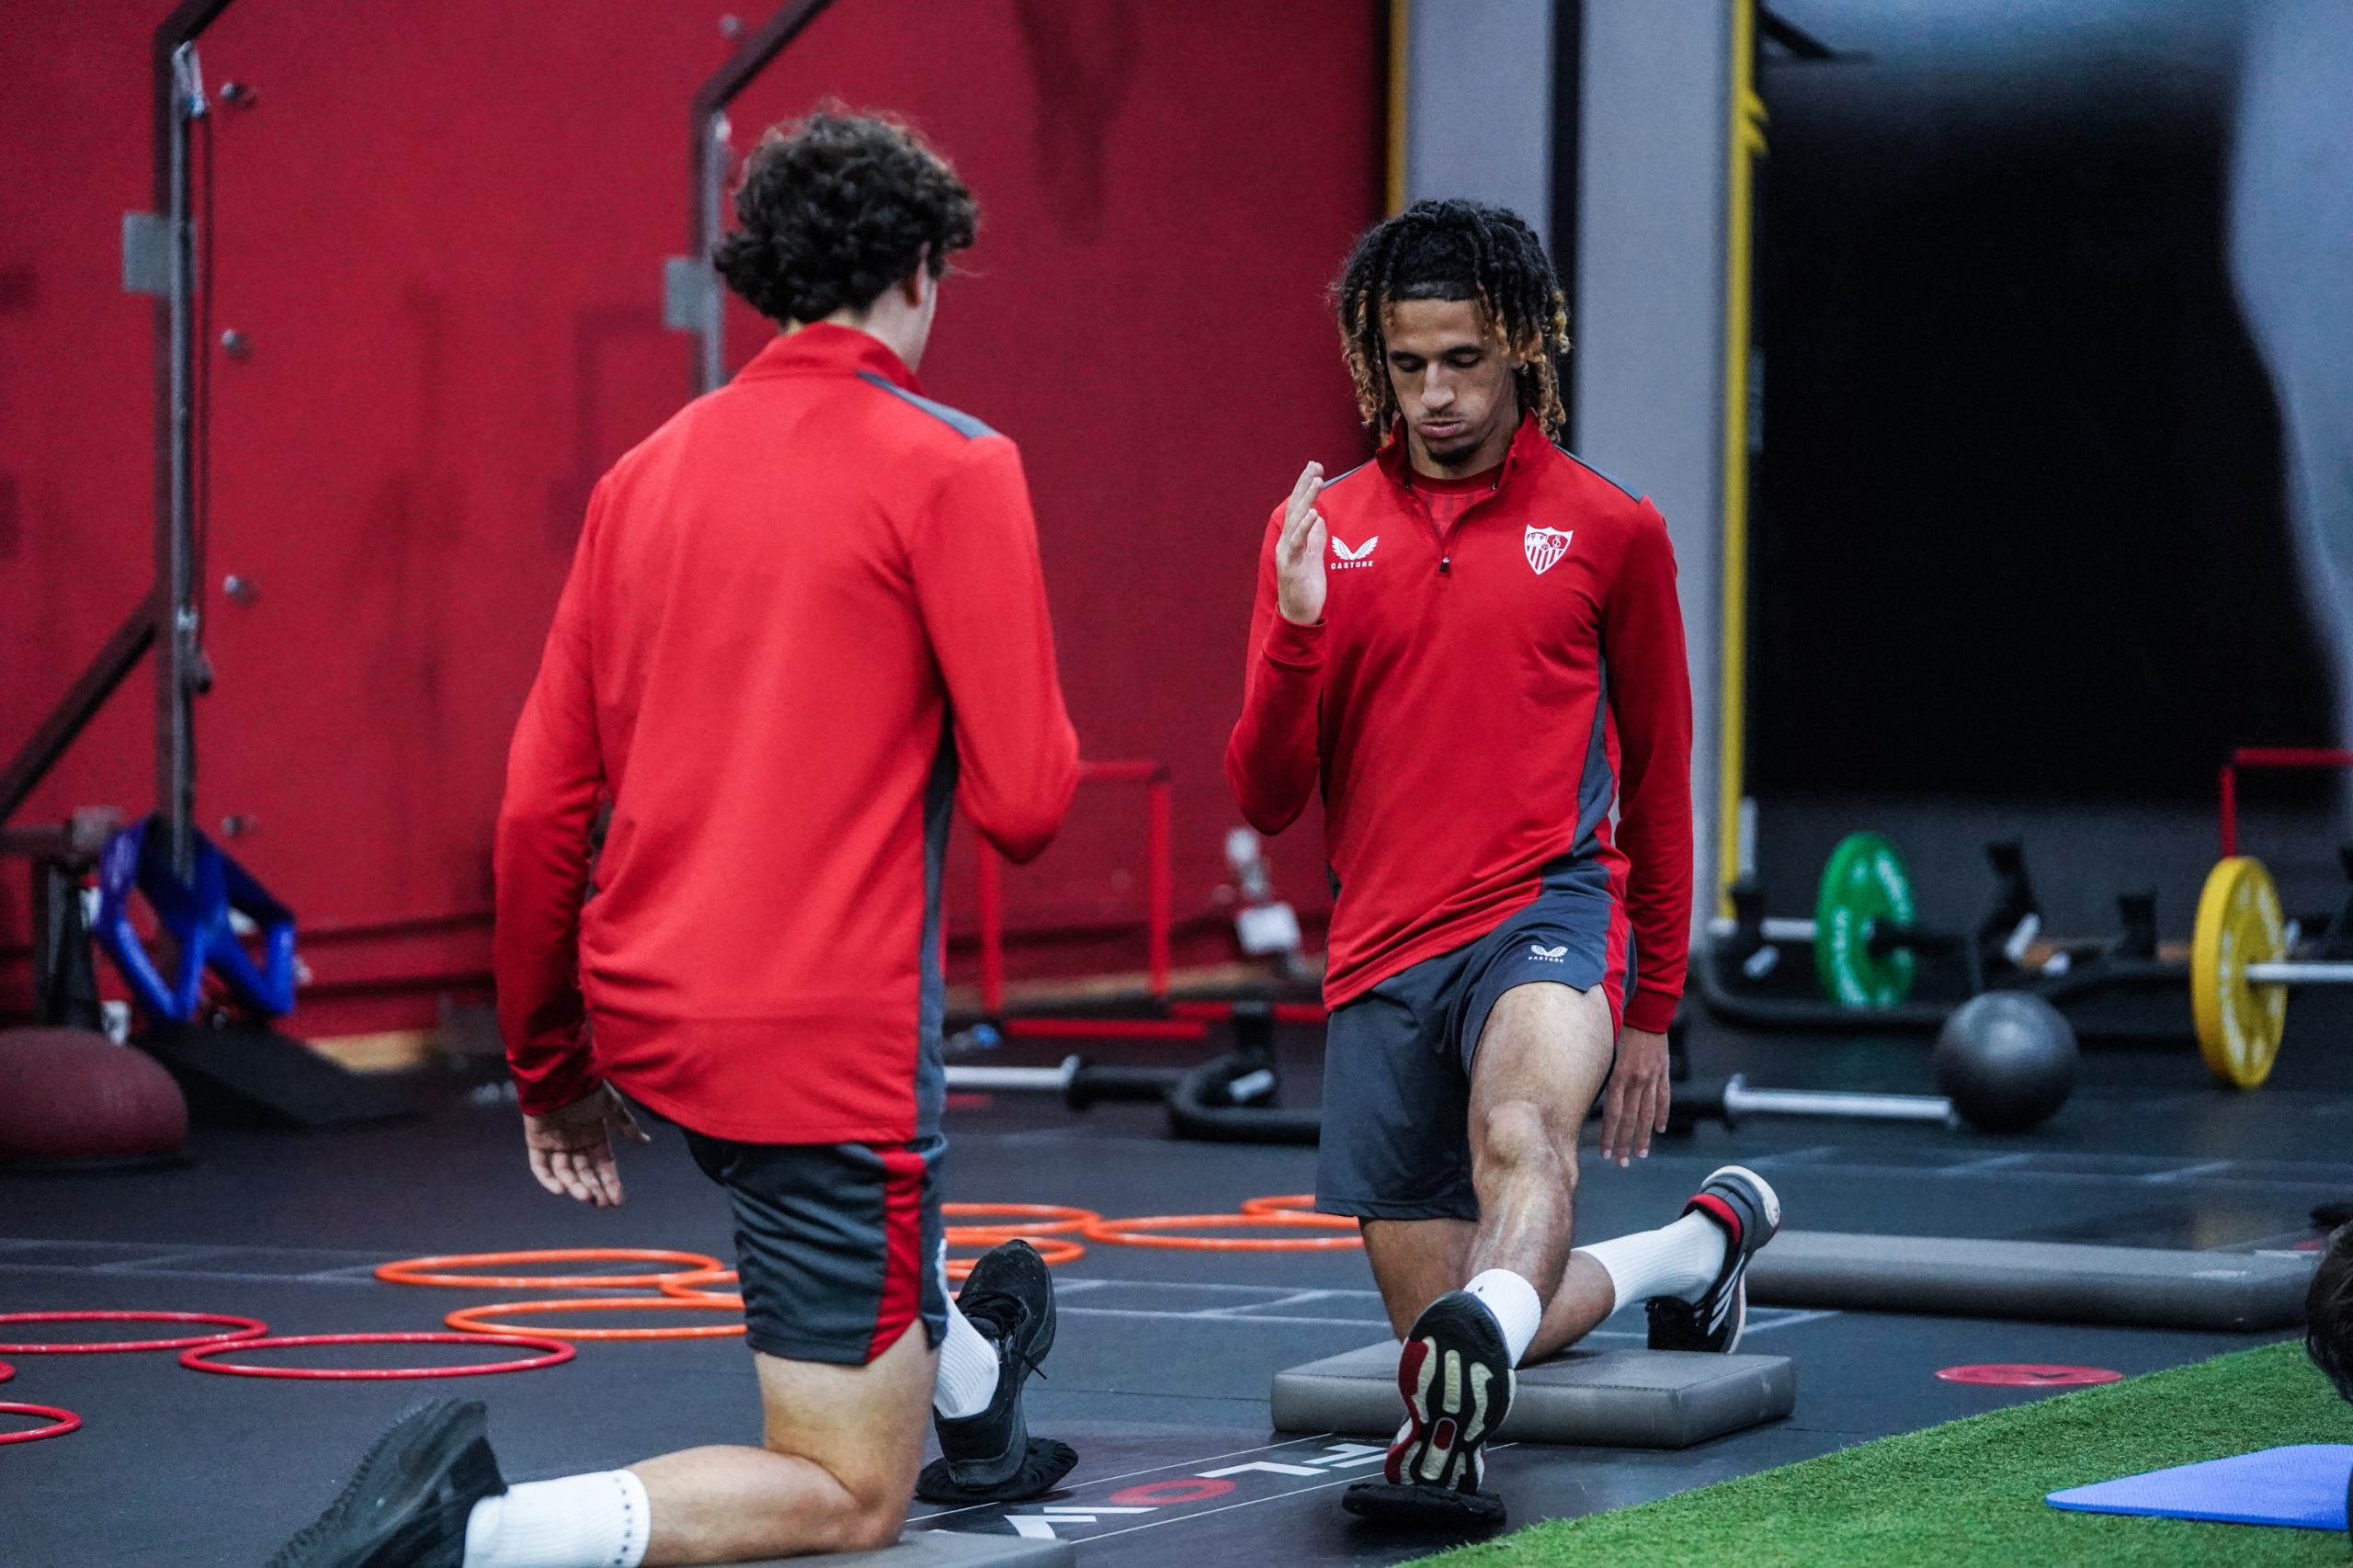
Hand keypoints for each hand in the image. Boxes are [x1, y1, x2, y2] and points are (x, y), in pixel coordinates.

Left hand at [523, 1083, 650, 1207]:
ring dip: (574, 1185)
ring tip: (584, 1196)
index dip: (610, 1182)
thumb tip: (646, 1142)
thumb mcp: (612, 1107)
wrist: (559, 1077)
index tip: (617, 1201)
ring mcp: (555, 1143)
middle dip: (593, 1188)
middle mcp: (575, 1142)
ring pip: (565, 1172)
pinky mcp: (536, 1142)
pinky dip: (547, 1179)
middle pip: (585, 1172)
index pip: (604, 1164)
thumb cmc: (587, 1090)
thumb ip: (627, 1126)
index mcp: (594, 1135)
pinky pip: (540, 1166)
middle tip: (600, 1203)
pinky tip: (559, 1190)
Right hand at [1275, 462, 1326, 626]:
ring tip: (1317, 481)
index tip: (1315, 467)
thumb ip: (1316, 539)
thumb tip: (1320, 519)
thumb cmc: (1307, 588)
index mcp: (1292, 539)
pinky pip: (1298, 543)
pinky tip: (1313, 513)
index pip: (1298, 507)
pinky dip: (1305, 527)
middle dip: (1304, 485)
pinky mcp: (1293, 566)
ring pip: (1296, 520)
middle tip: (1315, 464)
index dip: (1305, 487)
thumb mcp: (1314, 558)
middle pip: (1295, 508)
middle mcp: (1286, 542)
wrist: (1299, 615)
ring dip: (1306, 499)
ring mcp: (1287, 553)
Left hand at [1598, 1027, 1669, 1167]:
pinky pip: (1663, 1098)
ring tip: (1641, 1154)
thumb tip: (1594, 1099)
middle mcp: (1635, 1081)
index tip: (1605, 1153)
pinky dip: (1662, 1115)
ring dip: (1643, 1136)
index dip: (1608, 1135)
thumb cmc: (1619, 1030)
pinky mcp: (1663, 1073)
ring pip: (1647, 1113)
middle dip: (1624, 1143)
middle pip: (1629, 1119)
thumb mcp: (1605, 1053)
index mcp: (1618, 1077)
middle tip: (1621, 1163)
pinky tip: (1660, 1130)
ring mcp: (1651, 1078)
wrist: (1645, 1013)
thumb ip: (1602, 1077)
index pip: (1612, 1114)